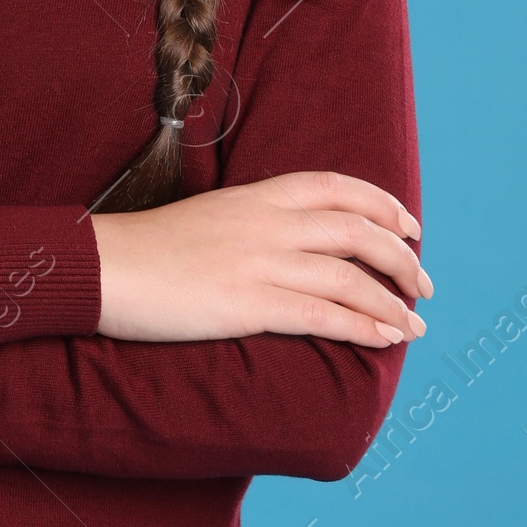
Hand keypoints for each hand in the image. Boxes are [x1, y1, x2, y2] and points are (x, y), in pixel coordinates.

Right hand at [93, 171, 429, 348]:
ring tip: (415, 325)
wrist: (103, 267)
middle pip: (357, 230)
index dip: (383, 205)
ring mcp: (260, 262)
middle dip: (401, 258)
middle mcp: (267, 223)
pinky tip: (385, 339)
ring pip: (349, 277)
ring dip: (392, 303)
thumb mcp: (209, 217)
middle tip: (423, 284)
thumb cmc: (147, 249)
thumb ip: (252, 223)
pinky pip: (323, 315)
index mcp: (256, 195)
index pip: (338, 187)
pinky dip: (363, 327)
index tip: (410, 226)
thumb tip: (288, 245)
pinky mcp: (249, 304)